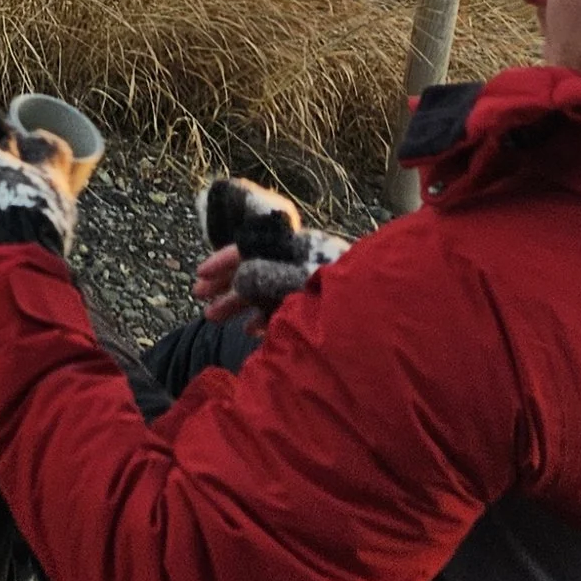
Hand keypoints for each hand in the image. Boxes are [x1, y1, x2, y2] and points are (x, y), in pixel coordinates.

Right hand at [195, 177, 346, 319]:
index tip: (200, 274)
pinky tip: (250, 331)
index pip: (252, 248)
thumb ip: (269, 279)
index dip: (224, 260)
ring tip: (212, 318)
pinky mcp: (316, 310)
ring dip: (237, 304)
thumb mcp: (300, 280)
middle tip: (198, 296)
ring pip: (265, 290)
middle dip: (224, 283)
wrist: (382, 316)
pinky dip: (264, 318)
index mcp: (296, 250)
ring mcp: (307, 287)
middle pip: (255, 268)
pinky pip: (284, 309)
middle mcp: (299, 265)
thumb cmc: (344, 294)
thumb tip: (240, 281)